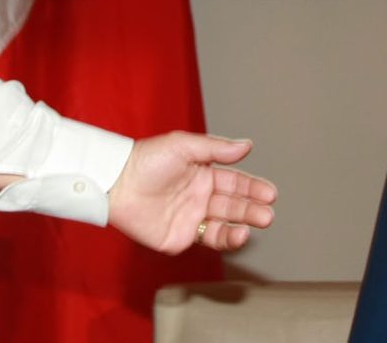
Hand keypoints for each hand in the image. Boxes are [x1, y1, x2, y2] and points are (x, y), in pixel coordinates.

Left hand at [108, 132, 276, 253]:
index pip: (235, 182)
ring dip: (244, 224)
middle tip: (268, 212)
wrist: (116, 184)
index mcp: (202, 174)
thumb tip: (247, 145)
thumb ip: (216, 148)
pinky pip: (208, 240)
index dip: (253, 187)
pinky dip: (227, 239)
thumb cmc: (145, 160)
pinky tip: (238, 234)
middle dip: (253, 208)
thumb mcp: (183, 146)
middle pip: (234, 204)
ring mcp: (191, 219)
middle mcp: (200, 197)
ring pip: (225, 224)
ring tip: (259, 222)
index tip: (270, 193)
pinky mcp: (180, 238)